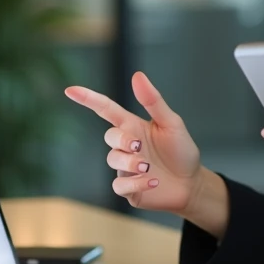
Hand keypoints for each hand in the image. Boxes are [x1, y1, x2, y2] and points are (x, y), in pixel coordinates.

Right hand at [65, 72, 202, 213]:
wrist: (192, 183)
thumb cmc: (181, 150)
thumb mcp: (171, 123)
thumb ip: (153, 101)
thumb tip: (137, 75)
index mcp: (133, 126)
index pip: (106, 109)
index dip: (88, 99)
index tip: (70, 90)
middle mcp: (126, 146)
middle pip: (109, 136)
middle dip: (121, 140)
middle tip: (139, 146)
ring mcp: (125, 167)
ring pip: (112, 160)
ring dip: (130, 162)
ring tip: (148, 167)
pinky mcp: (128, 188)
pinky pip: (119, 185)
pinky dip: (136, 183)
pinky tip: (153, 182)